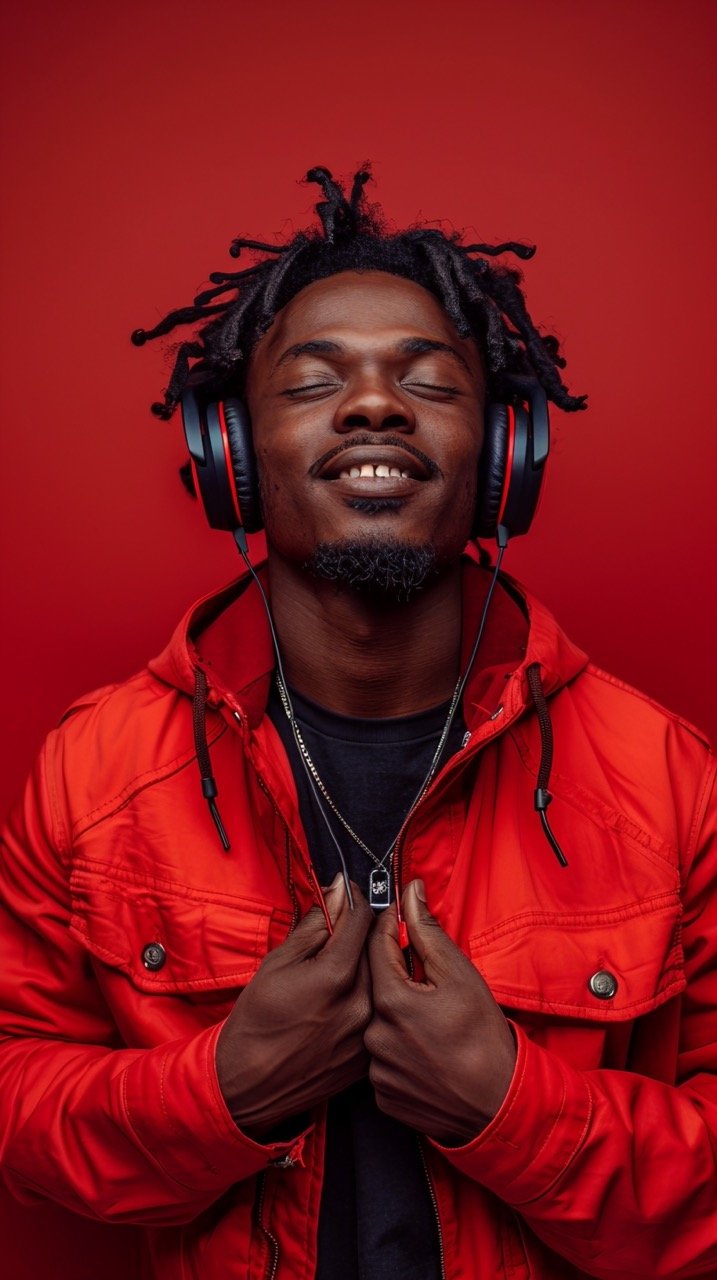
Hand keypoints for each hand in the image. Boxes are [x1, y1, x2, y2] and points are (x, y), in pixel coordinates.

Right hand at [216, 876, 372, 1137]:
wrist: (249, 1083)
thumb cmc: (257, 1019)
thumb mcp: (277, 962)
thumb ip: (314, 926)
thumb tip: (337, 893)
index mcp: (336, 976)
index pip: (362, 920)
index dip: (354, 900)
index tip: (347, 895)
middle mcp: (360, 1004)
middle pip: (374, 949)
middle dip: (358, 933)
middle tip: (339, 931)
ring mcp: (367, 1033)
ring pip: (378, 981)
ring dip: (363, 967)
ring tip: (336, 971)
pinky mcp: (368, 1056)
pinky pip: (375, 1013)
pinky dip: (363, 999)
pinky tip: (339, 1002)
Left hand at [365, 879, 515, 1143]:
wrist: (497, 1104)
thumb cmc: (483, 1036)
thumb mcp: (459, 973)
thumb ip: (426, 930)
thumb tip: (410, 893)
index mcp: (389, 1000)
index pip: (376, 947)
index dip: (388, 927)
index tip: (397, 916)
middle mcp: (374, 1035)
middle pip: (376, 989)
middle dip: (396, 976)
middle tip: (424, 978)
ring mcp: (376, 1069)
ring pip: (379, 1026)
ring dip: (397, 1016)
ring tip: (430, 1022)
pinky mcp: (382, 1095)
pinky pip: (384, 1060)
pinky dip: (399, 1050)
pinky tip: (424, 1051)